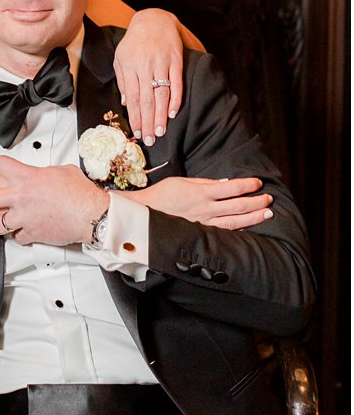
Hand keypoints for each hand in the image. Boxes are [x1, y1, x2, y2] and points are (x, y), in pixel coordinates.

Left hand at [0, 156, 109, 245]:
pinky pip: (18, 237)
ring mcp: (23, 217)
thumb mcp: (61, 171)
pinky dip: (19, 236)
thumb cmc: (80, 193)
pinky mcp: (31, 233)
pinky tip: (22, 233)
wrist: (92, 214)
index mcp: (27, 178)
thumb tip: (43, 174)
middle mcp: (20, 197)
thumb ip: (44, 173)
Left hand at [113, 8, 184, 144]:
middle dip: (147, 121)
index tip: (137, 133)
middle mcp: (145, 67)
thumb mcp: (121, 59)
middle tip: (150, 139)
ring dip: (160, 115)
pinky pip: (176, 83)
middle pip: (146, 100)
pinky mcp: (176, 61)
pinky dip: (175, 99)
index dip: (135, 117)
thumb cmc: (134, 43)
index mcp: (129, 68)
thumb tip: (124, 103)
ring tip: (160, 131)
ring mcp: (161, 63)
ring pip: (161, 94)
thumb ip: (123, 80)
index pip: (131, 98)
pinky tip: (172, 113)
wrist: (154, 20)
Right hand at [133, 175, 272, 228]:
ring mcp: (204, 223)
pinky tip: (249, 227)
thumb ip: (205, 182)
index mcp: (201, 192)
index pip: (232, 187)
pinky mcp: (201, 233)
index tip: (258, 182)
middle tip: (269, 199)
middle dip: (256, 201)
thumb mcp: (182, 181)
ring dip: (254, 217)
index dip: (248, 184)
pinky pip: (225, 232)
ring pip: (235, 221)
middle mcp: (205, 208)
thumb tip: (227, 183)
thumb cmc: (161, 194)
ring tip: (267, 213)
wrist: (144, 212)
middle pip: (238, 205)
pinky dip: (239, 229)